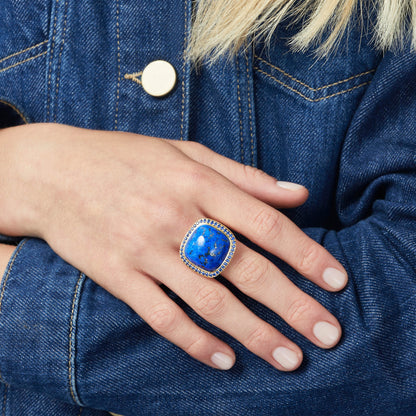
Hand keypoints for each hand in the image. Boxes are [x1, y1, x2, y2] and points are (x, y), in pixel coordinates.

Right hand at [0, 123, 346, 370]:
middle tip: (328, 334)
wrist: (56, 173)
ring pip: (209, 301)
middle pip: (245, 268)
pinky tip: (224, 359)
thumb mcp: (186, 152)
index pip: (265, 222)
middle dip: (292, 304)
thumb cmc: (127, 159)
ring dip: (253, 333)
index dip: (306, 254)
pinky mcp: (118, 275)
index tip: (336, 281)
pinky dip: (194, 341)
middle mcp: (176, 218)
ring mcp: (145, 250)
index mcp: (197, 182)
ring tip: (289, 358)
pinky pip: (161, 315)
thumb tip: (297, 193)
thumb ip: (243, 175)